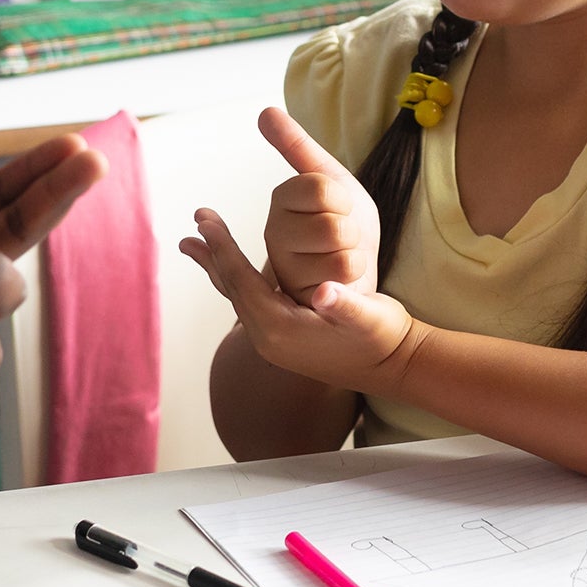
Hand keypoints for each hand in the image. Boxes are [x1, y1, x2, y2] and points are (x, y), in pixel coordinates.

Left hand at [182, 208, 425, 393]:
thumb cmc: (381, 337)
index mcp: (281, 330)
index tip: (205, 220)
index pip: (242, 282)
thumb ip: (346, 305)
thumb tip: (326, 292)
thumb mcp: (367, 319)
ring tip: (194, 243)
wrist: (392, 366)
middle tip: (197, 220)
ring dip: (219, 266)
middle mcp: (268, 338)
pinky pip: (249, 301)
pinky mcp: (282, 337)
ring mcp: (273, 340)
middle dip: (214, 253)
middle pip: (232, 288)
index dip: (223, 248)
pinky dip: (235, 278)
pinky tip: (229, 266)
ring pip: (237, 295)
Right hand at [252, 108, 378, 297]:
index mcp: (282, 198)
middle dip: (351, 230)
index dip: (344, 199)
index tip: (337, 206)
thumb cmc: (345, 223)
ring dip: (354, 254)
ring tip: (341, 255)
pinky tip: (341, 278)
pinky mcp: (301, 296)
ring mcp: (286, 268)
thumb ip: (296, 146)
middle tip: (341, 235)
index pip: (322, 188)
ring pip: (341, 253)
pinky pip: (343, 279)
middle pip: (333, 225)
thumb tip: (264, 111)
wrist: (358, 271)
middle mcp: (274, 232)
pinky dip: (354, 275)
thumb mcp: (330, 179)